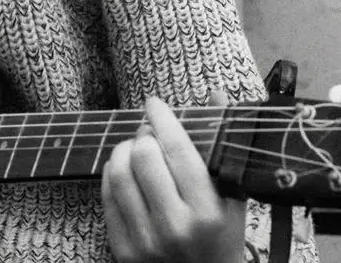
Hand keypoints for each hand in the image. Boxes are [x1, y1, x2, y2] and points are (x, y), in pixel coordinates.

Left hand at [100, 93, 245, 262]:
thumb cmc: (222, 238)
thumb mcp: (233, 196)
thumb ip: (223, 145)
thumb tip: (216, 93)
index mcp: (207, 212)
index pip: (177, 150)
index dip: (162, 118)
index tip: (155, 103)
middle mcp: (175, 227)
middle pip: (143, 156)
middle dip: (143, 136)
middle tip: (149, 134)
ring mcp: (146, 241)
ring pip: (118, 173)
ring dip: (123, 151)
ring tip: (135, 150)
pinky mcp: (123, 251)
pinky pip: (107, 197)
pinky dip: (112, 175)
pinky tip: (123, 171)